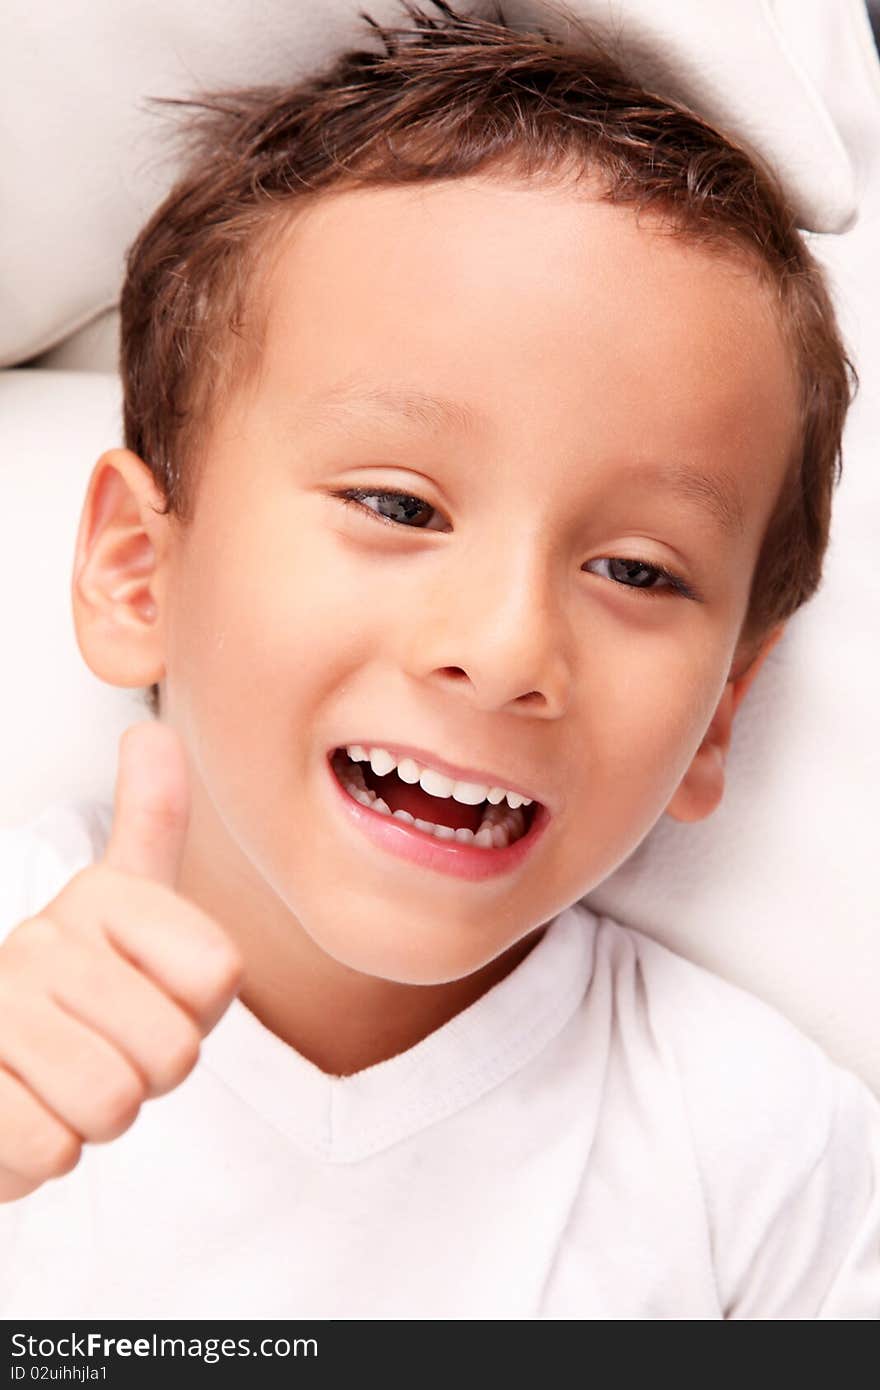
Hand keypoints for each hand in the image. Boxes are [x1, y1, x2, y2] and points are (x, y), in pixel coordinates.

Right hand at [0, 721, 243, 1201]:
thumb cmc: (66, 989)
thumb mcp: (122, 902)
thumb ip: (151, 822)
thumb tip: (151, 730)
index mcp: (96, 897)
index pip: (216, 976)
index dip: (196, 1008)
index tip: (150, 990)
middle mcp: (39, 943)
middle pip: (171, 1052)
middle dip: (148, 1072)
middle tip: (104, 1046)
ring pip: (112, 1104)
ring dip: (97, 1115)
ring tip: (63, 1077)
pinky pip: (49, 1151)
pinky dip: (43, 1152)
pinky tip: (20, 1107)